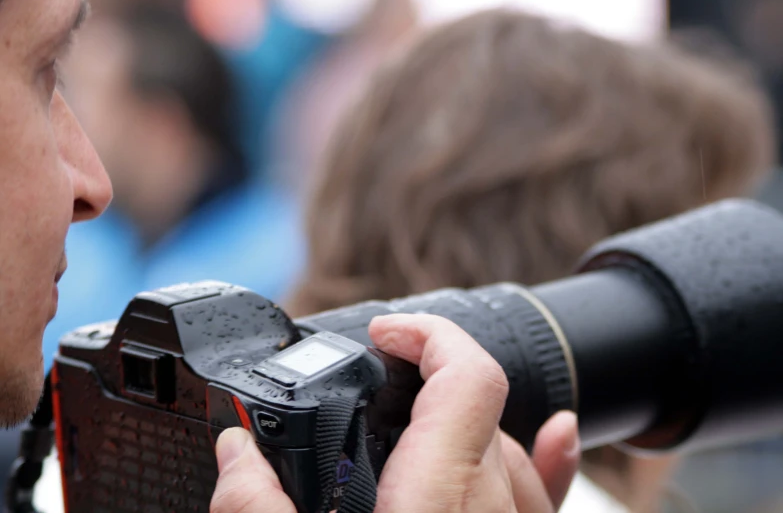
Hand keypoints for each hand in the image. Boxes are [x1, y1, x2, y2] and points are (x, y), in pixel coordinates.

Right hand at [210, 314, 580, 512]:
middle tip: (373, 394)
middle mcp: (490, 506)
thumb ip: (259, 511)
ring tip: (414, 427)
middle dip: (426, 383)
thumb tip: (235, 453)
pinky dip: (547, 456)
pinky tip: (555, 431)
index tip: (385, 332)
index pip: (467, 373)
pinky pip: (545, 492)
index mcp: (437, 497)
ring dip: (462, 426)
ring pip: (505, 448)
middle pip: (478, 406)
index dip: (427, 332)